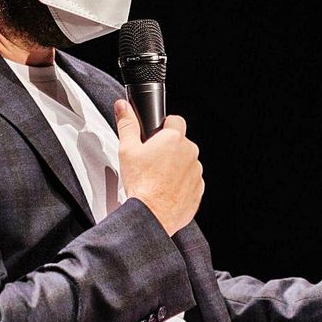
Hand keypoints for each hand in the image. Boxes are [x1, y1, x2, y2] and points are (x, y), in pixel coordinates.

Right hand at [114, 99, 204, 235]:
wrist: (151, 214)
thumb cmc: (141, 184)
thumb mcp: (127, 150)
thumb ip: (127, 124)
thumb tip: (123, 106)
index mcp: (174, 138)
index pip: (176, 120)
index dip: (164, 126)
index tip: (156, 136)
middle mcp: (190, 152)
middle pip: (181, 143)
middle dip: (168, 149)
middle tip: (151, 161)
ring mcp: (196, 171)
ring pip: (186, 162)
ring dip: (175, 167)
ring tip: (157, 178)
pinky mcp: (199, 188)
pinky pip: (190, 180)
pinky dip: (180, 183)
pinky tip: (165, 190)